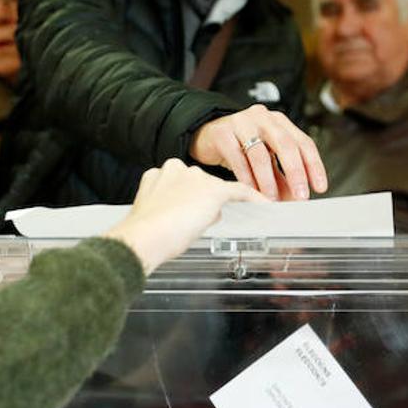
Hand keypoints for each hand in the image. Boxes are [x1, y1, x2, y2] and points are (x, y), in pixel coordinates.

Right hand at [105, 159, 266, 274]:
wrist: (144, 237)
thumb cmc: (145, 234)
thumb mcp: (156, 215)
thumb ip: (174, 207)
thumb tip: (195, 214)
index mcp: (159, 174)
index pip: (182, 183)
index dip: (187, 199)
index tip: (188, 209)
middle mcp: (178, 169)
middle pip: (201, 184)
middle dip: (201, 203)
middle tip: (193, 223)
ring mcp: (197, 178)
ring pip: (216, 191)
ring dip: (215, 208)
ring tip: (207, 226)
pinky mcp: (214, 190)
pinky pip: (240, 191)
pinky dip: (253, 198)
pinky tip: (263, 204)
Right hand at [190, 105, 327, 201]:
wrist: (207, 136)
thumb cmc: (240, 146)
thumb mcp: (266, 160)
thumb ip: (281, 177)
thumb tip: (296, 198)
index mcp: (279, 122)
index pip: (303, 142)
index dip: (314, 165)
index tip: (319, 187)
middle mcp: (263, 118)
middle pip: (285, 144)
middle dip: (295, 172)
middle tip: (300, 195)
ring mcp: (242, 122)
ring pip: (260, 153)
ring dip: (268, 180)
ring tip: (271, 199)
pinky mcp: (222, 133)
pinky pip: (237, 158)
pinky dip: (246, 177)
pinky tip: (250, 190)